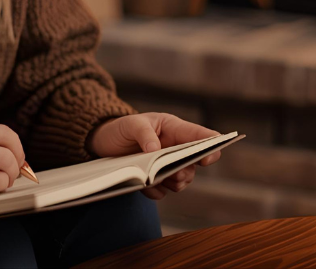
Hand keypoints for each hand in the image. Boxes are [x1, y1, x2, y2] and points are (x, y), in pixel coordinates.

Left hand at [85, 112, 222, 199]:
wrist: (105, 143)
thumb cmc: (122, 128)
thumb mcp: (131, 124)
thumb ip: (143, 133)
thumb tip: (155, 149)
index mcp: (174, 129)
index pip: (200, 136)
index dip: (210, 146)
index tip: (208, 157)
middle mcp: (175, 149)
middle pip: (194, 165)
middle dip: (185, 171)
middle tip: (175, 173)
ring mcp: (167, 166)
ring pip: (181, 180)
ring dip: (172, 183)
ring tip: (154, 178)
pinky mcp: (156, 180)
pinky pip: (163, 191)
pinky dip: (155, 191)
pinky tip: (143, 185)